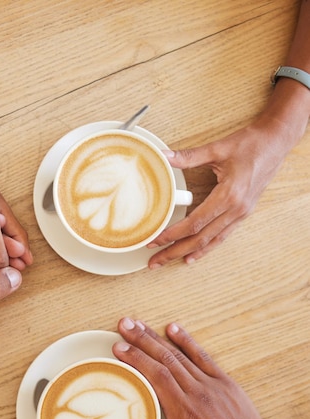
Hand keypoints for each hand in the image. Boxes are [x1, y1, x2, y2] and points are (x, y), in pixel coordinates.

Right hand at [112, 318, 302, 418]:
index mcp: (186, 414)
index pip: (157, 377)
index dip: (137, 359)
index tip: (119, 349)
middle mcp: (200, 395)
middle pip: (165, 359)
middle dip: (141, 340)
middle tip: (123, 326)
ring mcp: (214, 387)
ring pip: (181, 355)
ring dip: (157, 338)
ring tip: (138, 325)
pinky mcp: (226, 384)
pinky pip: (203, 356)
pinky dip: (186, 341)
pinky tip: (173, 329)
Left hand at [147, 114, 293, 265]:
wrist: (276, 142)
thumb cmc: (251, 143)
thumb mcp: (217, 148)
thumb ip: (189, 156)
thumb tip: (164, 157)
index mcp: (229, 195)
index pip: (195, 222)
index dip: (173, 234)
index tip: (155, 240)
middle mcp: (236, 209)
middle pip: (201, 238)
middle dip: (175, 251)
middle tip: (155, 261)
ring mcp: (241, 214)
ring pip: (211, 241)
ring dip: (188, 253)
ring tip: (168, 261)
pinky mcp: (243, 213)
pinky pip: (222, 236)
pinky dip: (206, 248)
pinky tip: (192, 256)